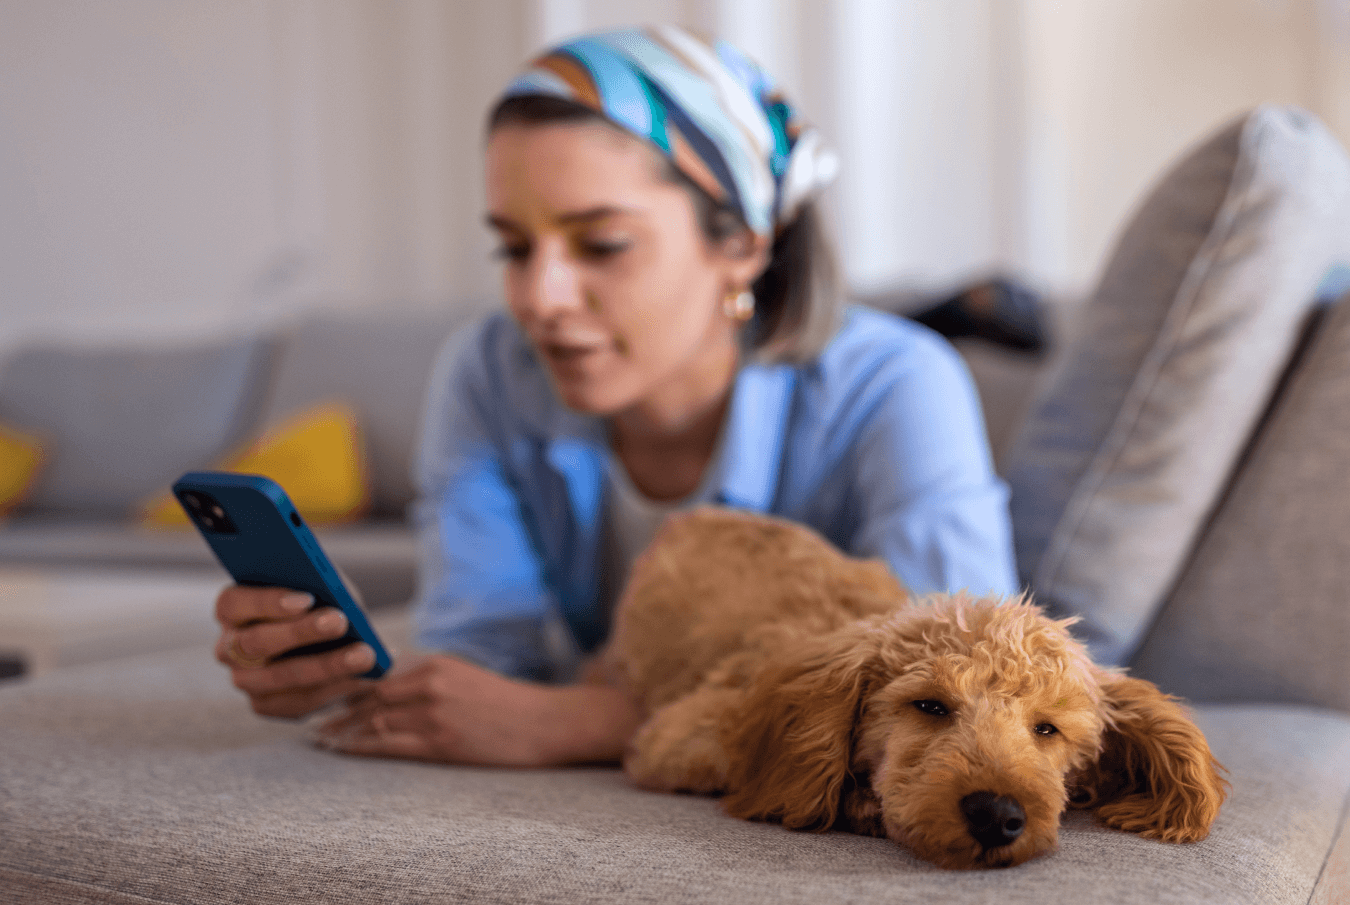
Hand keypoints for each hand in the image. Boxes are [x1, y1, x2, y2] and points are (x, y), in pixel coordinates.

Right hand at [214, 585, 376, 718]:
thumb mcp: (323, 589)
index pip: (233, 603)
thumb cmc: (322, 605)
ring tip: (365, 655)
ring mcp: (244, 680)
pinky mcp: (265, 706)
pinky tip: (363, 678)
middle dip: (301, 632)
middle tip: (339, 621)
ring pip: (281, 676)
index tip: (306, 598)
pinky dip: (334, 688)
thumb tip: (337, 596)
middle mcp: (228, 648)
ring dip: (326, 665)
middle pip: (256, 642)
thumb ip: (321, 587)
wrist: (332, 645)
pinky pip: (298, 701)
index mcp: (231, 610)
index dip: (266, 601)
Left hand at [313, 655, 642, 766]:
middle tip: (309, 716)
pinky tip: (343, 749)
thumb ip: (427, 678)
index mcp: (436, 663)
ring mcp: (434, 713)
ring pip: (373, 719)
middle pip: (369, 694)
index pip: (378, 672)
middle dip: (335, 706)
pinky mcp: (441, 741)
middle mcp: (431, 683)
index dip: (347, 682)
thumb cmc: (506, 704)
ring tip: (320, 737)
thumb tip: (388, 684)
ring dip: (341, 729)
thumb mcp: (465, 677)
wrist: (545, 723)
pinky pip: (389, 743)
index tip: (323, 689)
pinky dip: (360, 745)